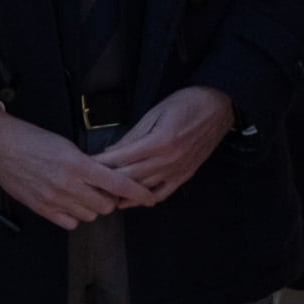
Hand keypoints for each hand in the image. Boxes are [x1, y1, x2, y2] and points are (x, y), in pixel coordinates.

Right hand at [0, 104, 153, 229]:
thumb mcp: (66, 145)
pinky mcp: (41, 209)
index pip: (117, 183)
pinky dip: (74, 215)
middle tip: (103, 189)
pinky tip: (69, 202)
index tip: (150, 197)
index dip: (138, 192)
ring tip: (82, 193)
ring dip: (92, 207)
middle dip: (110, 198)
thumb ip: (87, 164)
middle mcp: (67, 185)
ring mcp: (53, 200)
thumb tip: (106, 178)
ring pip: (90, 215)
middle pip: (106, 205)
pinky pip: (70, 223)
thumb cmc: (32, 139)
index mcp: (77, 164)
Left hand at [94, 85, 235, 202]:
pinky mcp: (185, 176)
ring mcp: (177, 171)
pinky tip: (131, 200)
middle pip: (129, 177)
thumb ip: (133, 136)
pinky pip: (162, 194)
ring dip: (122, 193)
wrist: (218, 106)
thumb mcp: (155, 112)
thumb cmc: (186, 103)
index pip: (121, 158)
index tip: (85, 165)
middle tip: (88, 183)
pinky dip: (145, 199)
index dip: (101, 163)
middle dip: (106, 180)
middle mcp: (168, 160)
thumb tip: (111, 152)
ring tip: (103, 193)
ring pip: (143, 189)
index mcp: (159, 141)